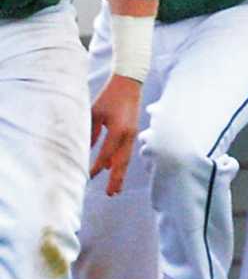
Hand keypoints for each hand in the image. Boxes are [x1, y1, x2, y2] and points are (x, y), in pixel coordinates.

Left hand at [88, 76, 142, 195]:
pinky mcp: (132, 133)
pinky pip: (126, 152)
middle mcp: (128, 135)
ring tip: (116, 189)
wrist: (129, 84)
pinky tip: (115, 171)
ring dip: (120, 175)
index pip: (107, 153)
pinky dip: (121, 163)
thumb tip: (83, 149)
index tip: (88, 177)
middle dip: (116, 178)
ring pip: (125, 159)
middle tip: (111, 194)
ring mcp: (132, 135)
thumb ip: (90, 132)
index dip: (98, 166)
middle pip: (122, 162)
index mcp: (119, 129)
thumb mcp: (95, 113)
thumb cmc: (109, 97)